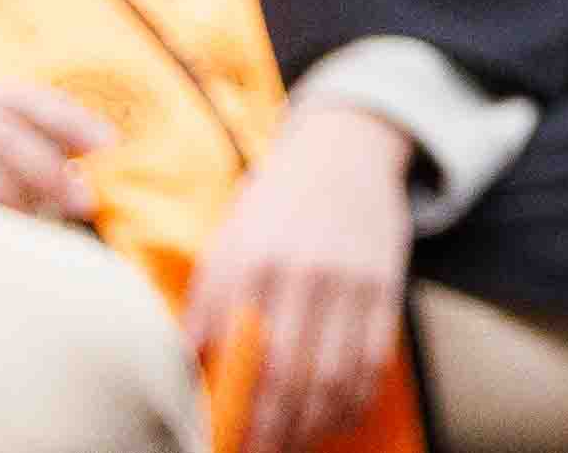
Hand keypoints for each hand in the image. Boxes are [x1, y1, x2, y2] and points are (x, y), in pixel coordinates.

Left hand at [183, 93, 418, 452]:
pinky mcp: (386, 284)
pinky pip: (375, 358)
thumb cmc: (273, 202)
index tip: (219, 445)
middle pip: (287, 378)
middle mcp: (301, 273)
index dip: (228, 412)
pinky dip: (356, 398)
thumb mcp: (226, 244)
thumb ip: (205, 308)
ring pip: (334, 377)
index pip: (234, 359)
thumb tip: (181, 377)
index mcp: (250, 263)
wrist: (346, 146)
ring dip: (312, 424)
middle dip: (271, 431)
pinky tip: (338, 417)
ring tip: (294, 444)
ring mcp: (350, 280)